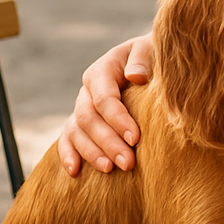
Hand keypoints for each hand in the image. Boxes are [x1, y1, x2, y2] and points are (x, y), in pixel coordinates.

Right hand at [56, 33, 153, 176]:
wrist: (152, 63)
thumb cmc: (155, 57)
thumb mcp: (152, 50)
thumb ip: (142, 59)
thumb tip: (135, 76)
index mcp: (103, 69)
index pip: (105, 98)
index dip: (118, 119)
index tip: (136, 138)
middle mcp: (88, 90)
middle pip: (89, 118)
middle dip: (108, 142)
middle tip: (128, 163)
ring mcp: (82, 107)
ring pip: (77, 132)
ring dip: (92, 153)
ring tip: (109, 169)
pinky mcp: (81, 123)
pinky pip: (68, 139)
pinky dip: (68, 155)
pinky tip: (75, 172)